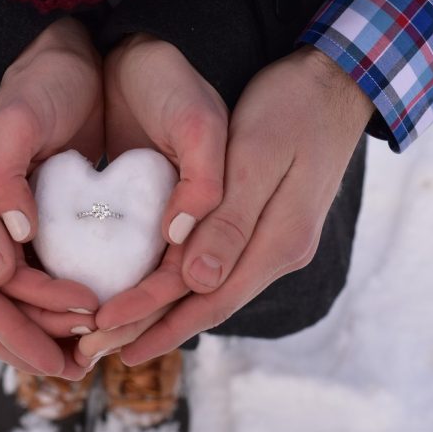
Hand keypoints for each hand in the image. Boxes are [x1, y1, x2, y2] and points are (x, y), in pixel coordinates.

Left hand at [83, 45, 373, 365]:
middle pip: (207, 304)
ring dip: (163, 312)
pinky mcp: (265, 225)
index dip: (157, 321)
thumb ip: (232, 221)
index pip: (210, 298)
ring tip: (117, 330)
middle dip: (151, 328)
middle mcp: (278, 251)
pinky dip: (182, 284)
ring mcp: (274, 240)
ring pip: (211, 289)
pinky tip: (156, 289)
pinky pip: (218, 266)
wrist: (334, 83)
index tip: (106, 335)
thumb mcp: (258, 157)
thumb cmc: (292, 109)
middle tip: (97, 348)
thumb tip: (199, 283)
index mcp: (278, 241)